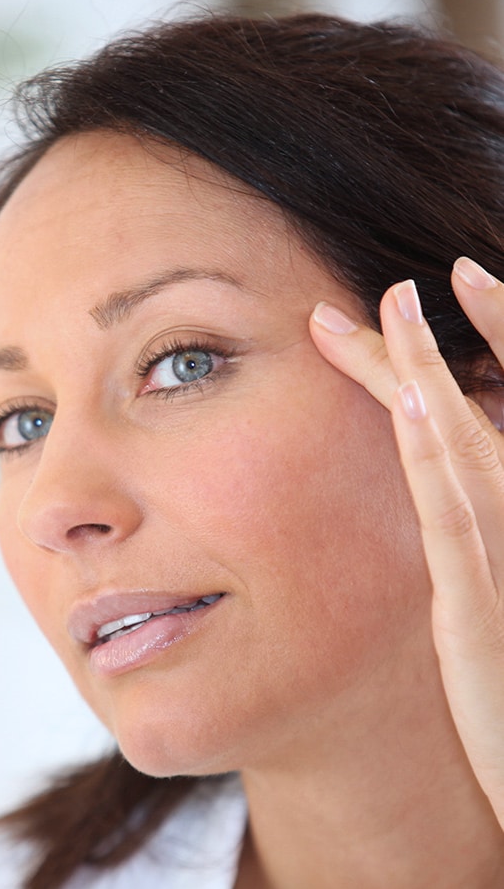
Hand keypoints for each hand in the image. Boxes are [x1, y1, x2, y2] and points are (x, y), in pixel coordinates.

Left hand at [310, 258, 503, 825]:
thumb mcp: (486, 603)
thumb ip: (467, 537)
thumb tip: (434, 486)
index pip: (500, 415)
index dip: (485, 347)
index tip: (438, 293)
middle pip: (477, 414)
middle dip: (433, 345)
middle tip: (396, 284)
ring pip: (463, 444)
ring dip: (426, 370)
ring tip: (395, 306)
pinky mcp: (481, 602)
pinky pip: (452, 513)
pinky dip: (429, 451)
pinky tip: (404, 399)